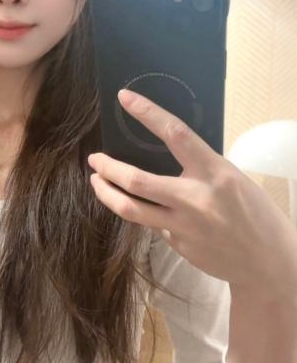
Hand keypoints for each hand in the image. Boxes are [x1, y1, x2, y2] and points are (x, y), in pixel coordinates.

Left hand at [88, 89, 296, 295]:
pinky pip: (153, 225)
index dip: (147, 113)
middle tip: (95, 159)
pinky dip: (146, 215)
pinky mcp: (178, 245)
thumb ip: (200, 168)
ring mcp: (183, 226)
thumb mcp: (233, 179)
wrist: (268, 264)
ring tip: (96, 181)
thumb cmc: (255, 214)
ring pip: (130, 209)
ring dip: (106, 193)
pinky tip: (150, 211)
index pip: (175, 134)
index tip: (125, 98)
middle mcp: (195, 199)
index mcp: (215, 172)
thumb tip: (168, 155)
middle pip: (137, 180)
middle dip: (108, 167)